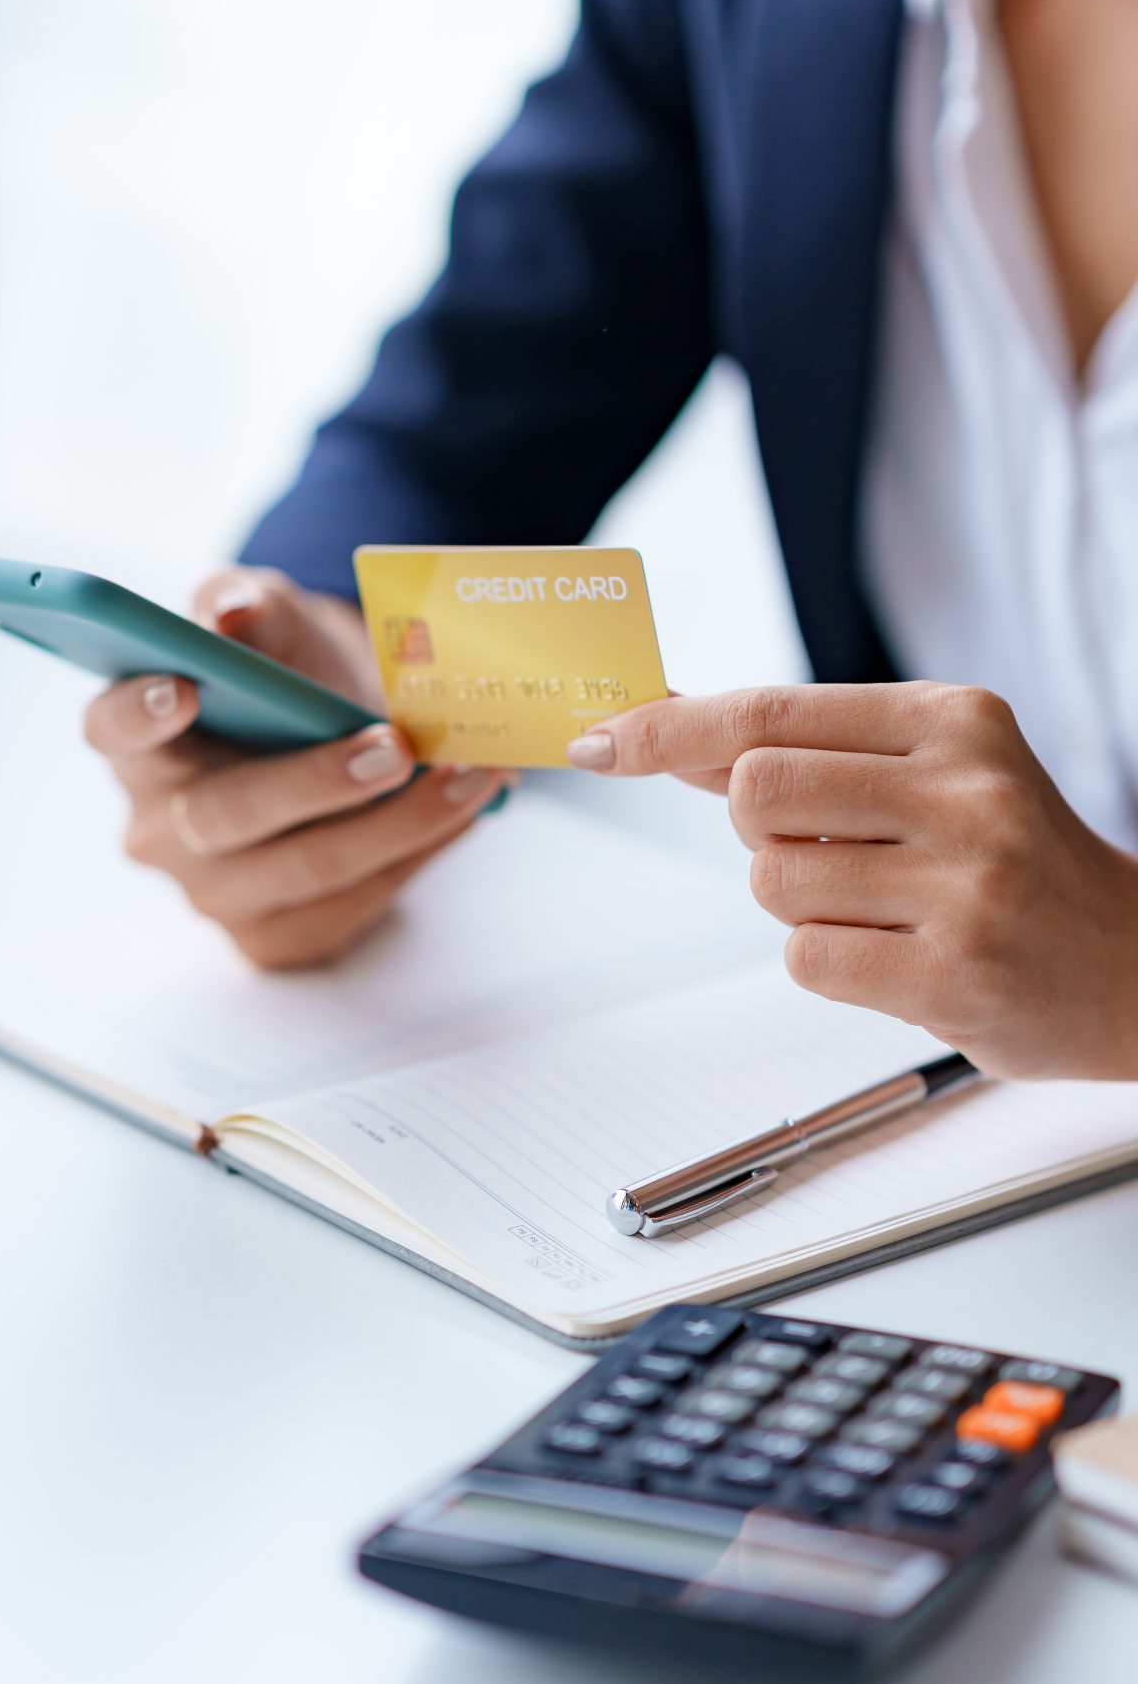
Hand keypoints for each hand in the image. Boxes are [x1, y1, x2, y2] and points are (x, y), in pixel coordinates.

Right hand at [84, 566, 511, 968]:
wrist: (344, 733)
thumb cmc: (292, 674)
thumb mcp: (276, 620)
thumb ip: (249, 602)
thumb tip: (231, 611)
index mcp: (139, 742)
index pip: (109, 730)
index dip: (136, 715)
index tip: (183, 687)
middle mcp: (159, 828)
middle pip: (222, 815)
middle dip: (315, 782)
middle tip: (396, 748)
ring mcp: (213, 893)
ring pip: (302, 870)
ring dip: (397, 825)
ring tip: (468, 778)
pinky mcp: (273, 937)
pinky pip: (346, 907)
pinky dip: (412, 859)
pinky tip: (460, 816)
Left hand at [568, 681, 1137, 1078]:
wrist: (1130, 963)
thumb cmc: (1011, 860)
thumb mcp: (931, 770)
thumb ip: (807, 749)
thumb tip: (669, 722)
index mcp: (951, 720)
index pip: (769, 712)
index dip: (668, 728)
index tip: (599, 741)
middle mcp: (963, 788)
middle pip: (754, 791)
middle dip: (758, 829)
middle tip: (829, 849)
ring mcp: (964, 881)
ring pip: (771, 880)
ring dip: (798, 902)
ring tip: (883, 906)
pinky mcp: (954, 971)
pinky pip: (805, 957)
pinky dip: (827, 959)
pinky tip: (897, 953)